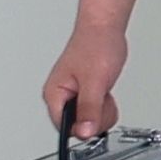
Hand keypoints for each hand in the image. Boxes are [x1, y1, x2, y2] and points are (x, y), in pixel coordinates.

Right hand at [40, 27, 128, 141]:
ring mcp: (73, 96)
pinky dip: (105, 106)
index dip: (83, 127)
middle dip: (96, 117)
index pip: (64, 128)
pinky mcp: (84, 94)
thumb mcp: (95, 81)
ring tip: (104, 92)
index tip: (96, 118)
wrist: (105, 28)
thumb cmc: (96, 44)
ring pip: (88, 122)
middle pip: (77, 127)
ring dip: (102, 111)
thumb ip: (89, 108)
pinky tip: (105, 92)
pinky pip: (95, 112)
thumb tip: (84, 132)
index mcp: (54, 94)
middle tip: (103, 99)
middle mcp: (60, 97)